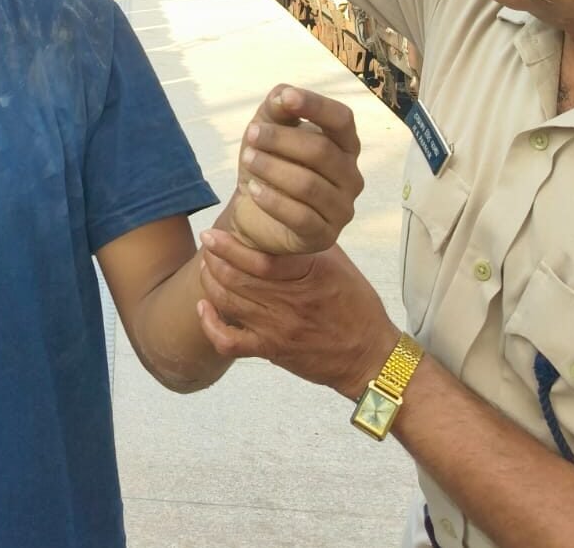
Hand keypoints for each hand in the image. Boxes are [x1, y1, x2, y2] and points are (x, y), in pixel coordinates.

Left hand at [197, 232, 399, 398]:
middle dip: (214, 258)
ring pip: (228, 301)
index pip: (260, 258)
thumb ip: (311, 244)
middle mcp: (290, 301)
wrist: (369, 357)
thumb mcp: (341, 266)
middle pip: (237, 277)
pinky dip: (210, 324)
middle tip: (208, 244)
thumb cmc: (357, 307)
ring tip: (206, 265)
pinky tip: (204, 307)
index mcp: (309, 275)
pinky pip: (229, 341)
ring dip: (210, 281)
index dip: (229, 245)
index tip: (215, 233)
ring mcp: (277, 328)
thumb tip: (285, 217)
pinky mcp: (270, 350)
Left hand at [230, 85, 362, 255]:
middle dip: (281, 139)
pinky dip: (273, 201)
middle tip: (251, 134)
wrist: (255, 214)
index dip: (316, 106)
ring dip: (272, 168)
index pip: (342, 120)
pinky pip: (301, 217)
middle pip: (321, 151)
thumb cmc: (271, 165)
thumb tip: (283, 95)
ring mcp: (341, 208)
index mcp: (345, 145)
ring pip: (309, 184)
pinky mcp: (324, 236)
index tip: (286, 98)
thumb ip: (277, 109)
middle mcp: (351, 176)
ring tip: (247, 159)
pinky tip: (253, 189)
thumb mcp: (268, 130)